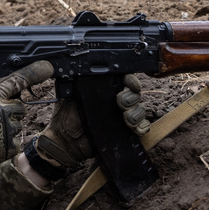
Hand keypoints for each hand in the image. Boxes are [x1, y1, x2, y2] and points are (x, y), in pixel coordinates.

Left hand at [30, 74, 148, 177]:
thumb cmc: (66, 116)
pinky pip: (142, 126)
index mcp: (104, 88)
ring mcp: (121, 116)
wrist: (67, 140)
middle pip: (135, 94)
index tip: (130, 84)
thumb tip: (83, 68)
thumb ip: (79, 81)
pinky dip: (142, 127)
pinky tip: (135, 129)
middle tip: (121, 103)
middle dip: (132, 97)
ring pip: (140, 109)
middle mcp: (115, 100)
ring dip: (136, 113)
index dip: (131, 80)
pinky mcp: (125, 131)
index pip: (124, 79)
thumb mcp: (71, 94)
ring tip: (126, 119)